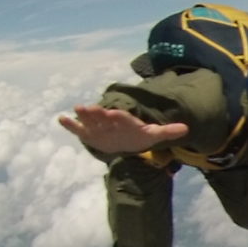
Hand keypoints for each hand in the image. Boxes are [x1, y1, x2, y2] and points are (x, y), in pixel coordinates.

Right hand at [57, 105, 188, 153]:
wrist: (126, 139)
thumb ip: (167, 131)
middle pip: (104, 117)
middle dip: (98, 114)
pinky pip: (79, 129)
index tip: (114, 113)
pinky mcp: (90, 134)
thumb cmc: (140, 136)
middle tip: (90, 107)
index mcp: (127, 121)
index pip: (123, 119)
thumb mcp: (154, 135)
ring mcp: (99, 127)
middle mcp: (111, 122)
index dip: (119, 117)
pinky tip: (61, 119)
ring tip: (76, 109)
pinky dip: (71, 125)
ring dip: (84, 116)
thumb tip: (186, 128)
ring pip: (91, 121)